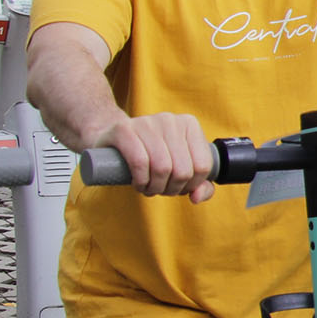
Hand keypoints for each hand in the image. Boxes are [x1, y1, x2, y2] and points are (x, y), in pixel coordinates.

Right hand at [99, 112, 217, 201]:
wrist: (113, 141)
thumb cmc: (152, 157)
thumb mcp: (180, 168)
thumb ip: (200, 186)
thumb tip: (196, 197)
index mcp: (190, 125)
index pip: (203, 166)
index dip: (191, 185)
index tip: (179, 187)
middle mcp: (170, 120)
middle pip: (183, 170)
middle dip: (172, 189)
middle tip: (160, 190)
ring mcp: (147, 122)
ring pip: (162, 168)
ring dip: (155, 188)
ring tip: (149, 188)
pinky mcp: (124, 129)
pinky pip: (140, 162)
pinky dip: (141, 180)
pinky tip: (138, 184)